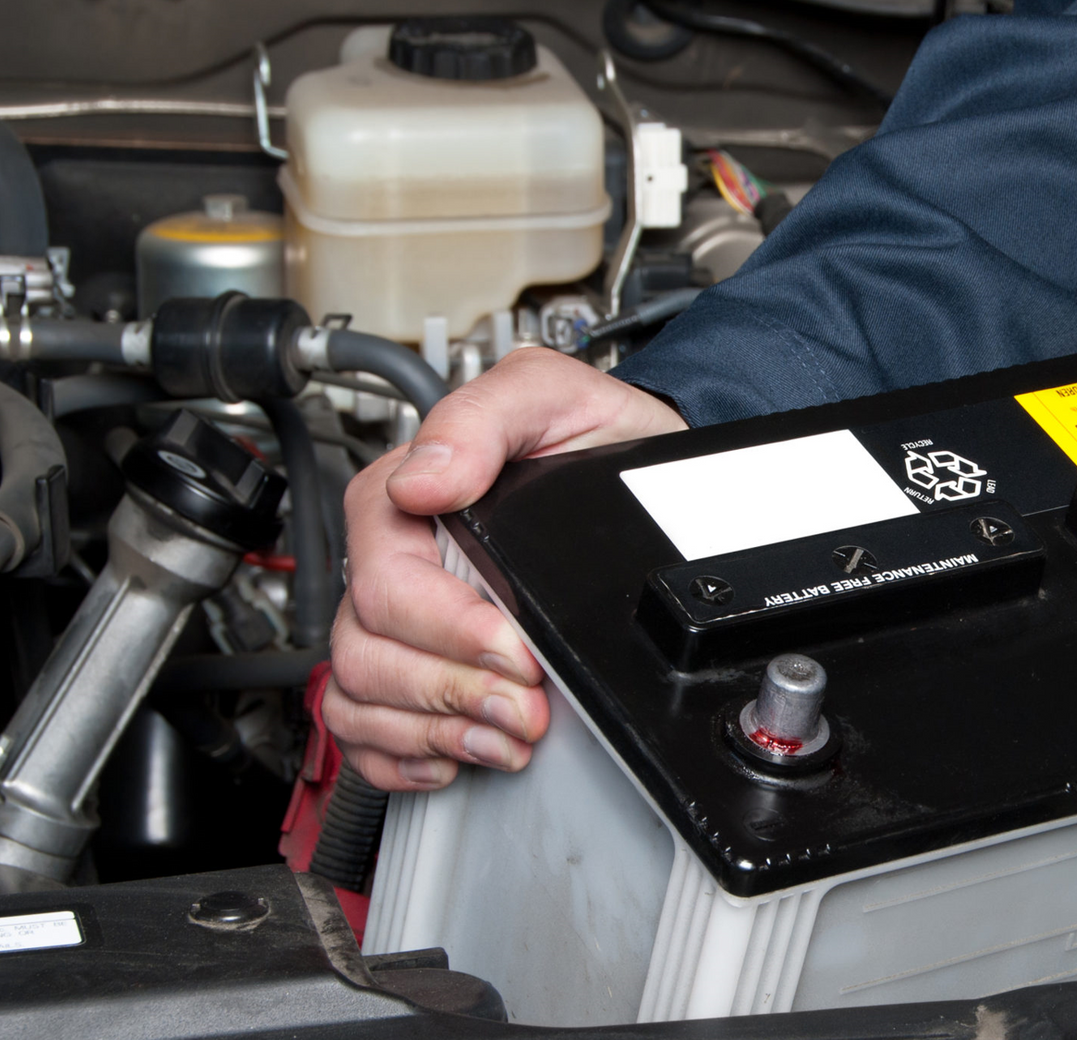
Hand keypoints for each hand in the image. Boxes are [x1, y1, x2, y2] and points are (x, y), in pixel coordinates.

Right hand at [326, 348, 686, 790]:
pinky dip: (405, 755)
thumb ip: (485, 417)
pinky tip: (457, 752)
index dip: (449, 630)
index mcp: (404, 498)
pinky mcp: (422, 663)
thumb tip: (427, 478)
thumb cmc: (594, 435)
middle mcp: (396, 562)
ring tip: (508, 735)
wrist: (641, 473)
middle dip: (452, 692)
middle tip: (526, 706)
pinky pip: (366, 730)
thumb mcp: (553, 395)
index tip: (516, 650)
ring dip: (436, 731)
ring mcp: (402, 619)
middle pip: (368, 652)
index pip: (385, 584)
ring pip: (360, 697)